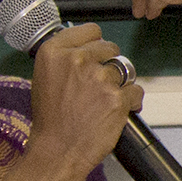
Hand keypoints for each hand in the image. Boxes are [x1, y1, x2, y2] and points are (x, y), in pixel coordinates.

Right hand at [25, 22, 141, 174]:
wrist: (57, 149)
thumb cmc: (51, 119)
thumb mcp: (45, 78)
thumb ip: (65, 58)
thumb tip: (87, 47)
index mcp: (54, 52)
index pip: (91, 30)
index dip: (96, 43)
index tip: (96, 53)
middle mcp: (77, 60)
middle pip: (110, 48)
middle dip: (109, 64)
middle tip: (99, 84)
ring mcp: (99, 78)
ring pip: (125, 70)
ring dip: (120, 85)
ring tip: (104, 102)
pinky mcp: (117, 97)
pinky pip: (136, 91)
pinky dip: (131, 102)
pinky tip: (116, 111)